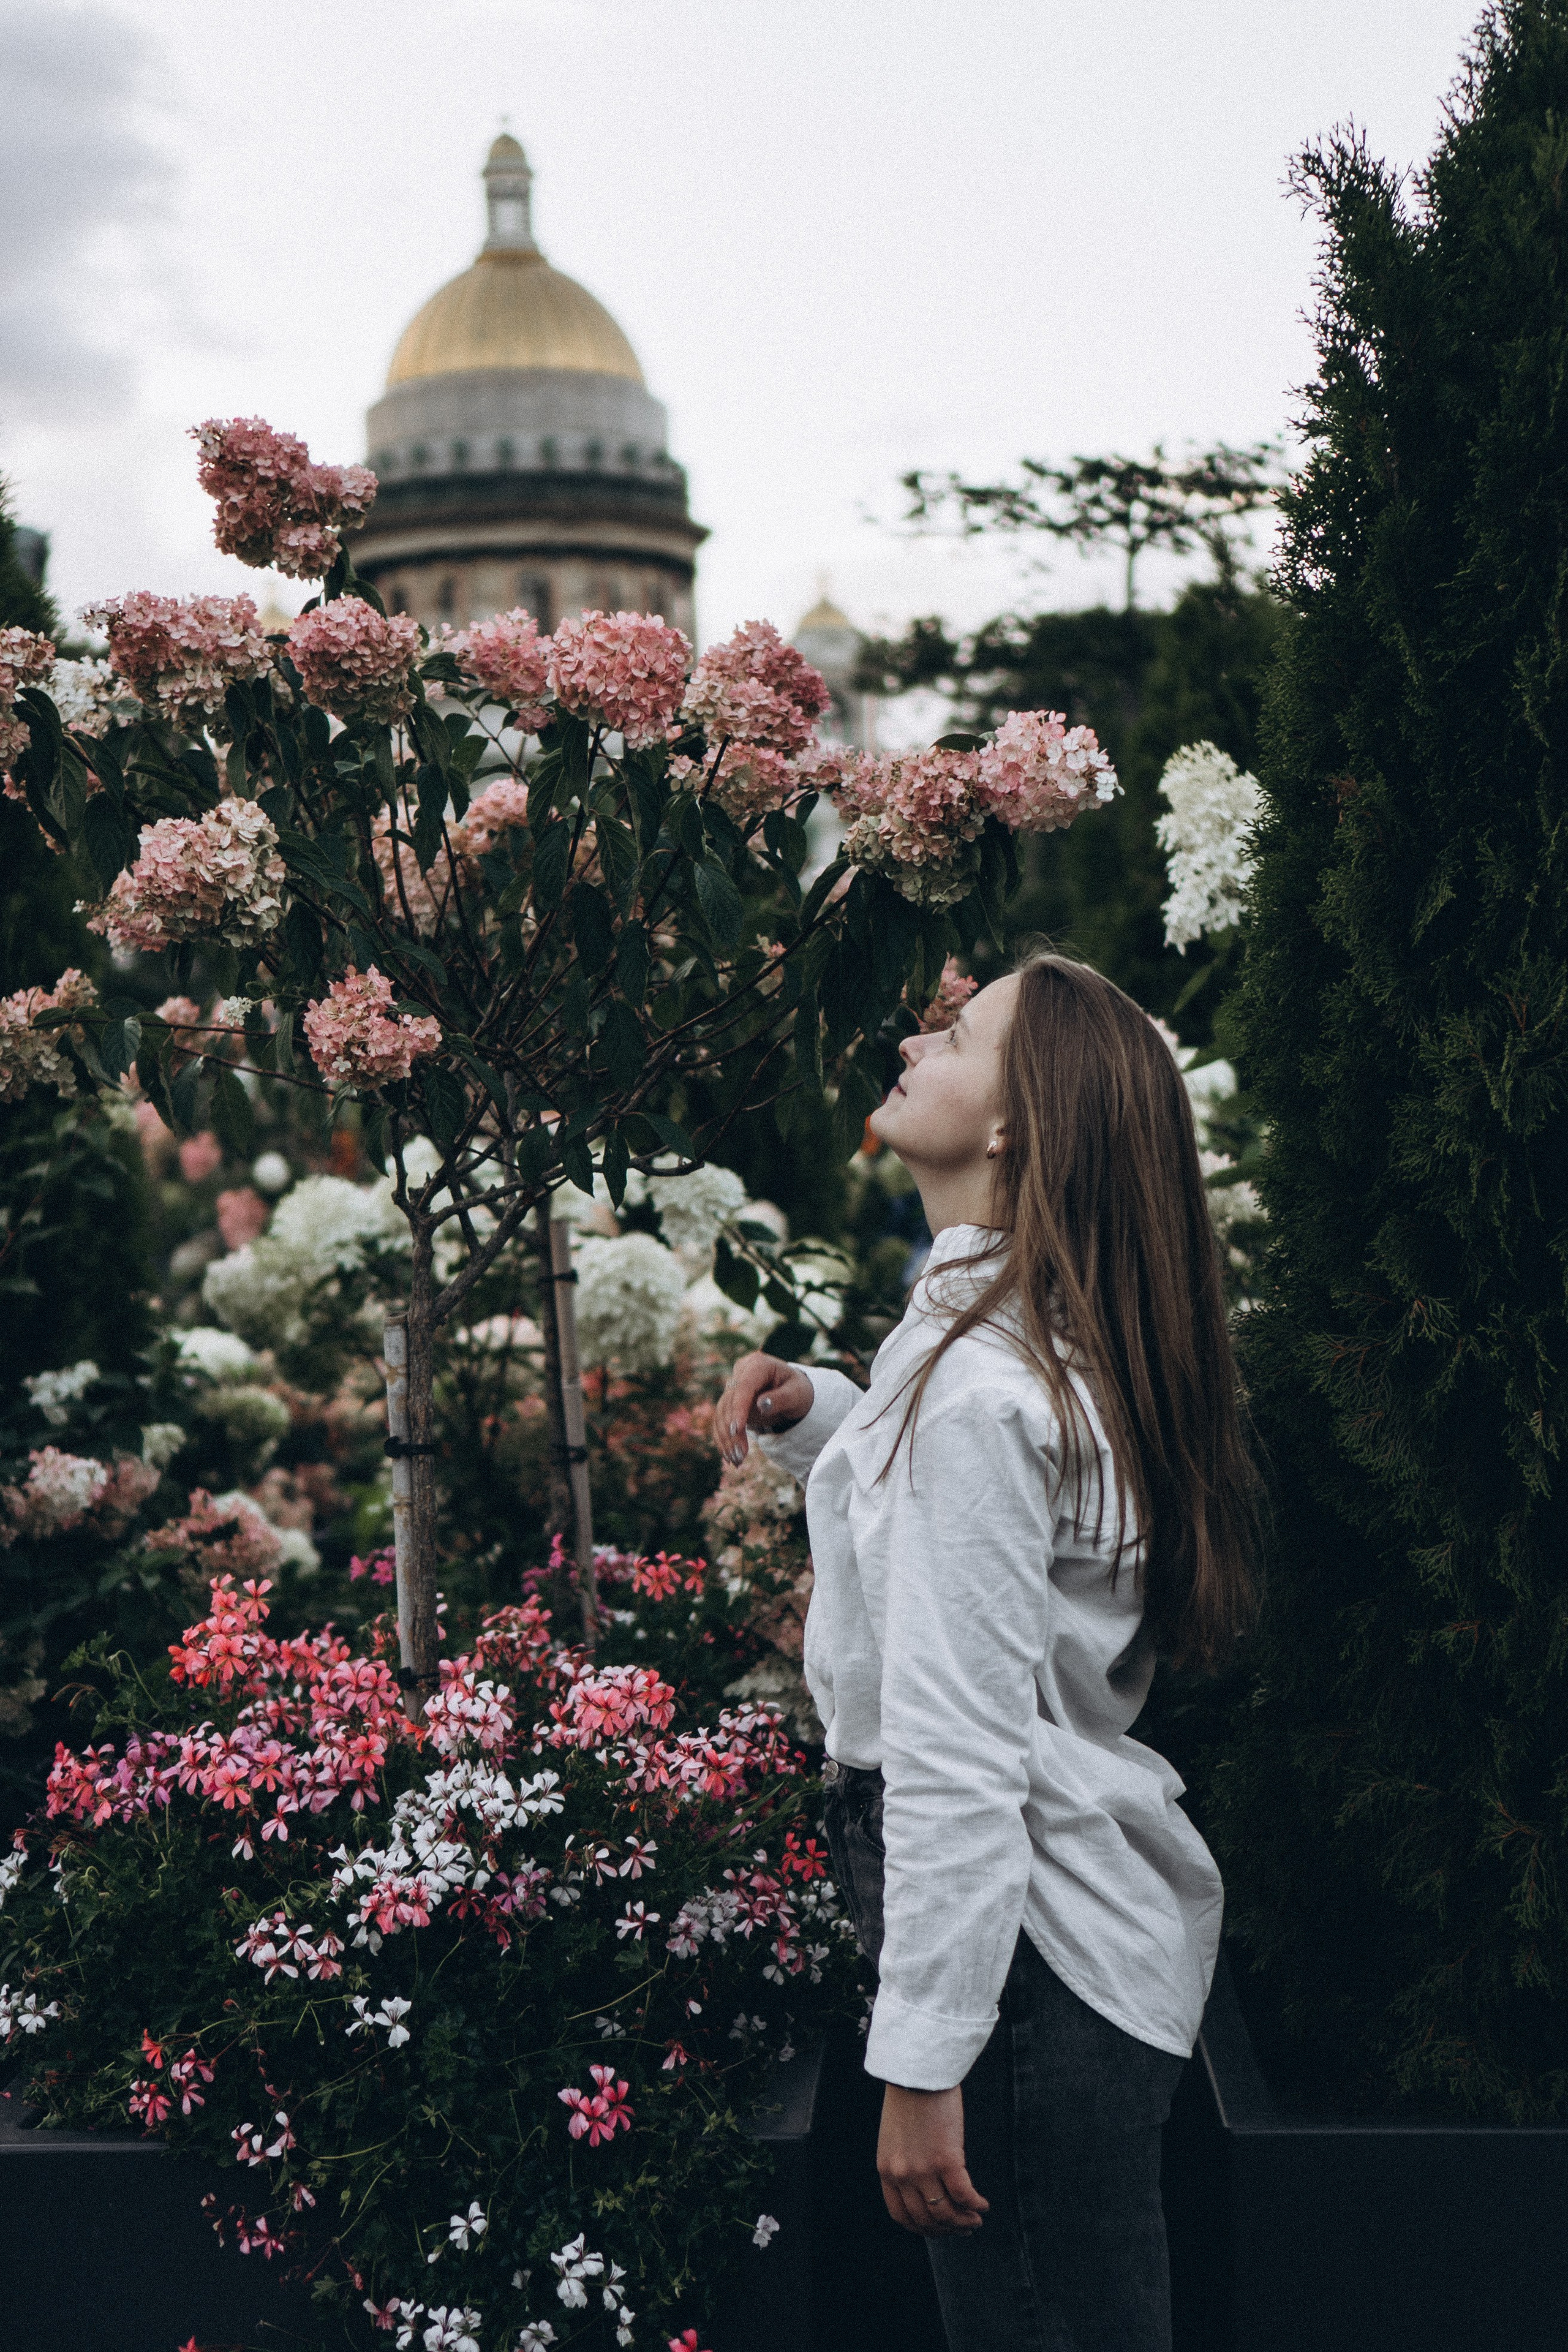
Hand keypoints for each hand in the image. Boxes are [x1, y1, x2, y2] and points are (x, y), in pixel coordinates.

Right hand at [714, 1352, 814, 1465]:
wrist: (792, 1391)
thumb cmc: (797, 1391)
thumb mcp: (797, 1395)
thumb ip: (781, 1398)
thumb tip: (762, 1404)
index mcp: (758, 1365)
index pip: (744, 1387)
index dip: (738, 1408)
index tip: (736, 1430)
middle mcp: (741, 1371)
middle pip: (729, 1401)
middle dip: (732, 1430)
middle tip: (740, 1455)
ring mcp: (734, 1385)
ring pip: (721, 1412)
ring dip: (726, 1438)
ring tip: (736, 1461)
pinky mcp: (730, 1400)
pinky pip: (721, 1419)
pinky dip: (723, 1438)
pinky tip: (729, 1456)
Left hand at [877, 2083, 987, 2235]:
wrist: (918, 2071)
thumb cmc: (910, 2097)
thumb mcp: (894, 2137)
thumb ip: (904, 2163)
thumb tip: (924, 2188)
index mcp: (886, 2169)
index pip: (901, 2215)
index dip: (922, 2228)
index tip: (938, 2229)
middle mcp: (902, 2175)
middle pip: (926, 2219)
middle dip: (947, 2229)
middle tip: (963, 2227)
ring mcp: (923, 2170)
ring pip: (945, 2213)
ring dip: (964, 2221)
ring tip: (976, 2219)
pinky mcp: (947, 2160)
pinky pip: (964, 2194)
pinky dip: (975, 2204)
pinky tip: (983, 2204)